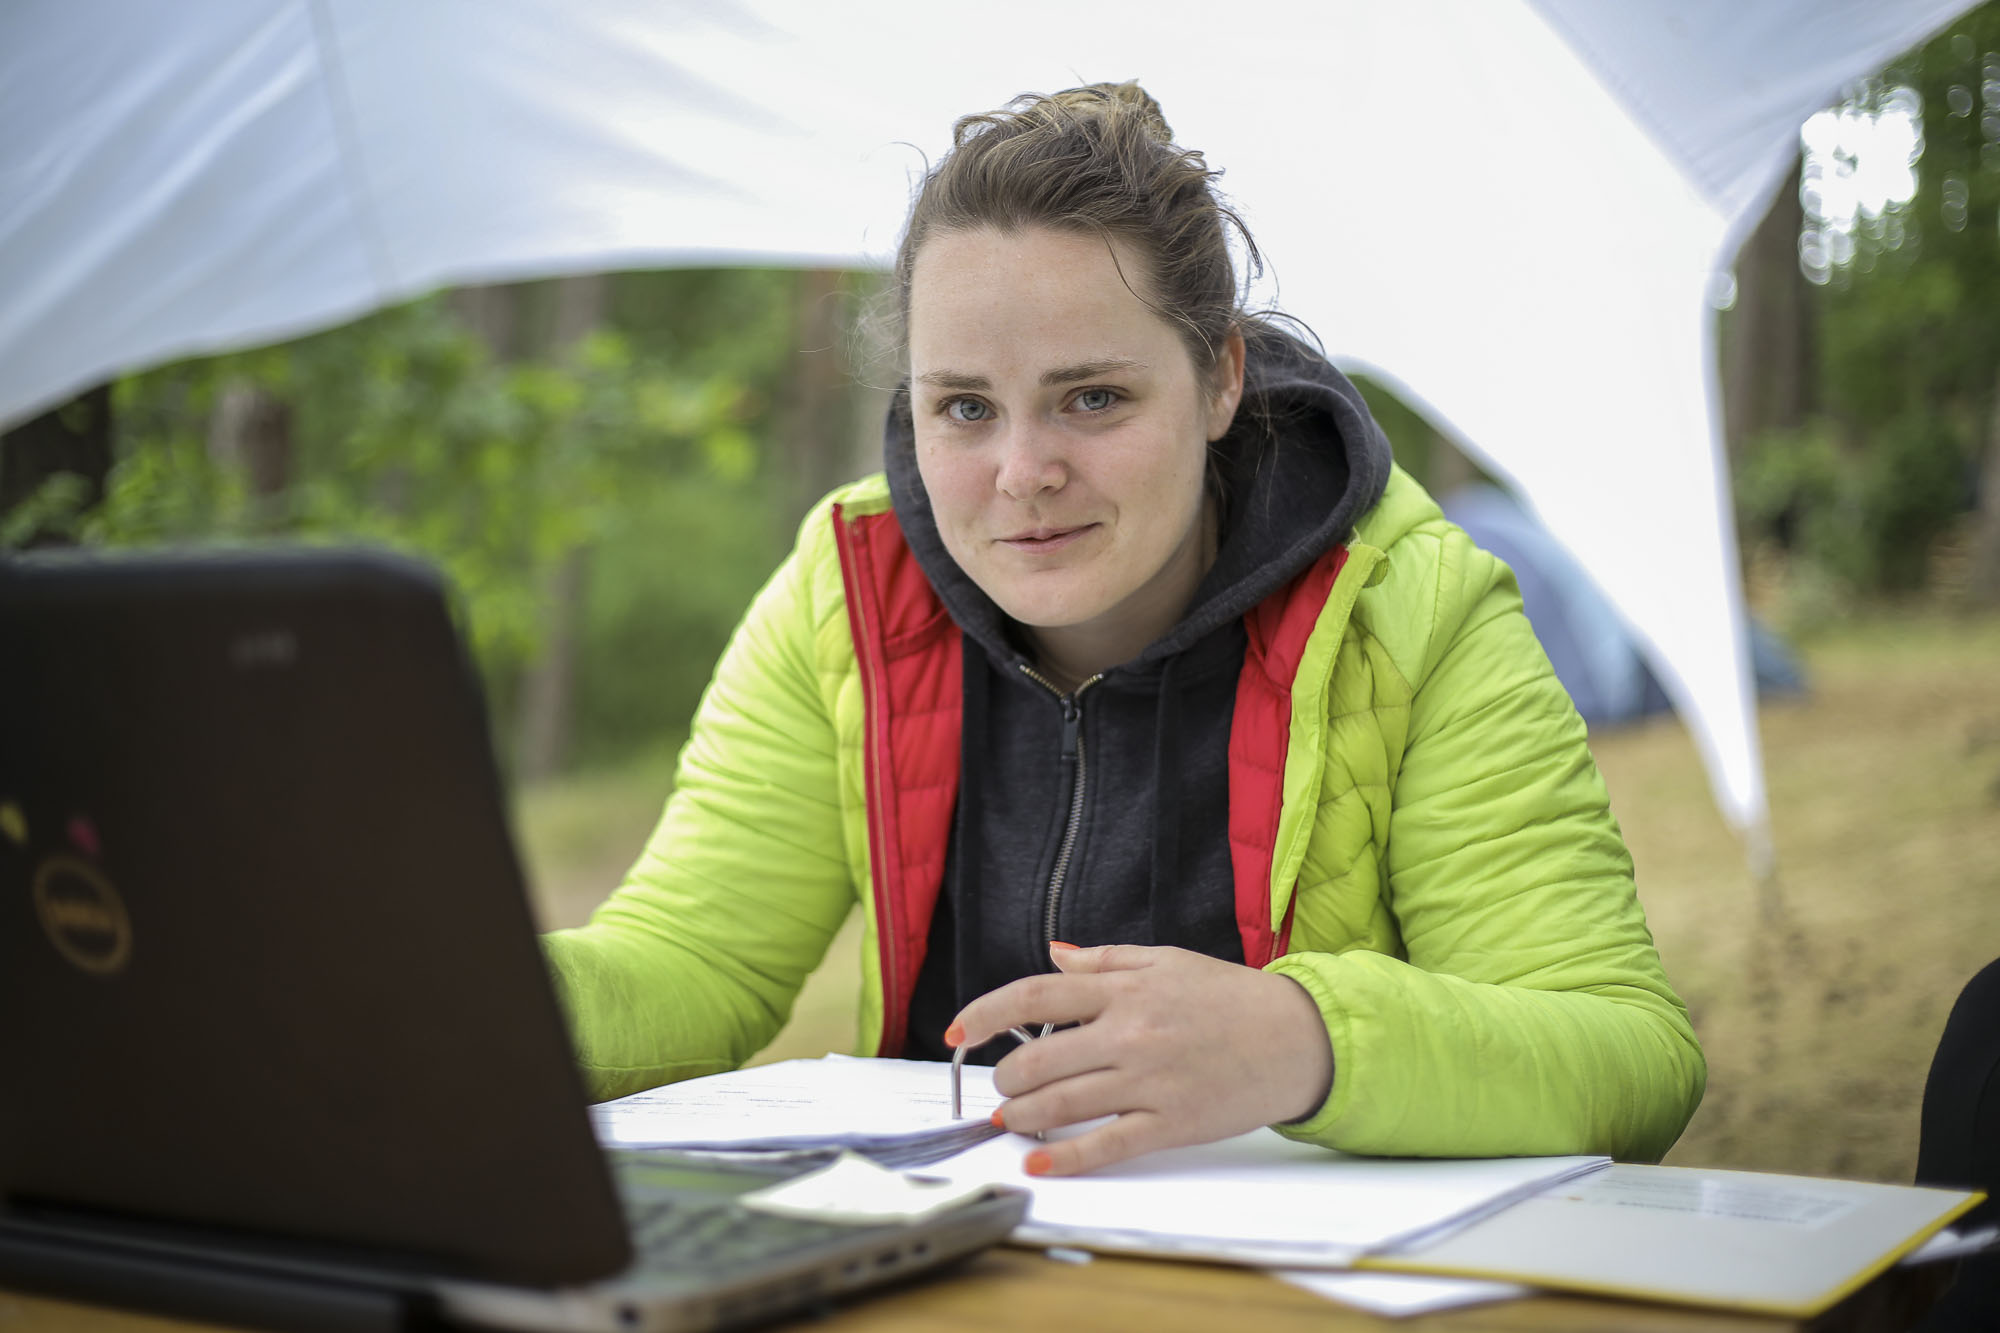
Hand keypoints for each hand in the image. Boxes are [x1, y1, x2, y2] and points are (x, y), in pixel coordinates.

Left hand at [946, 943, 1333, 1175]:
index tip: (957, 1032)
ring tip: (1009, 1118)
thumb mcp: (1167, 961)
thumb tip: (1053, 954)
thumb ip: (1105, 961)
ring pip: (1061, 1104)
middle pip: (1038, 1059)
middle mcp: (1129, 1034)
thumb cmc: (1230, 998)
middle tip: (1001, 1084)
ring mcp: (1148, 1082)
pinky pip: (1105, 1145)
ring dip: (1022, 1115)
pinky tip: (1037, 1161)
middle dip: (1005, 1077)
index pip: (1034, 997)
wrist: (1296, 1038)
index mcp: (1124, 990)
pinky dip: (1064, 1158)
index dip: (984, 1014)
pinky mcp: (1169, 1123)